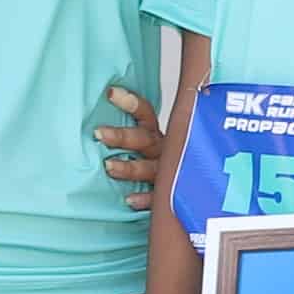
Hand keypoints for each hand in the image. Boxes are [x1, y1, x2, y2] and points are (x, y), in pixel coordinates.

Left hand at [98, 84, 162, 211]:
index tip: (111, 93)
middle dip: (121, 136)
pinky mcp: (170, 195)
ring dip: (129, 167)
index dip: (131, 103)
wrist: (194, 188)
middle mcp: (164, 151)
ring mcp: (168, 173)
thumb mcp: (152, 144)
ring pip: (149, 168)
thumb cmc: (162, 164)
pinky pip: (158, 197)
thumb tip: (102, 110)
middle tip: (99, 134)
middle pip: (143, 140)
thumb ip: (133, 134)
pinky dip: (145, 198)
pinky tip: (130, 200)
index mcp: (158, 135)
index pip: (145, 114)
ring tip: (109, 166)